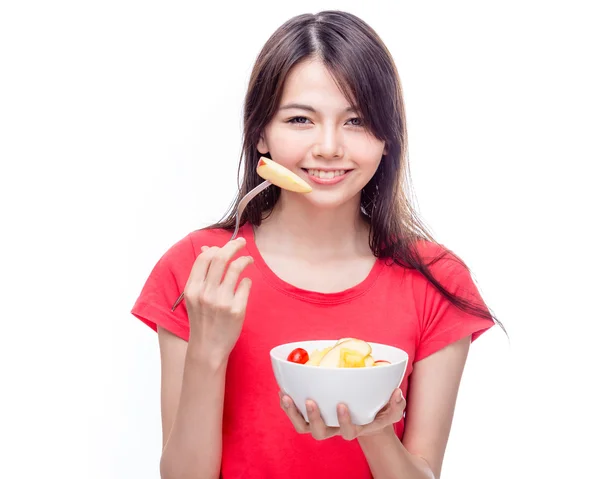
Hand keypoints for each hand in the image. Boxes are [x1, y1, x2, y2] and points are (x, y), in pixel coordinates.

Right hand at [183, 237, 253, 358]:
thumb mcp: (195, 297)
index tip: (227, 245)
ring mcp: (221, 302)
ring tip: (249, 260)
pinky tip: (246, 282)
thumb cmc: (202, 320)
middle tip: (242, 243)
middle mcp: (205, 293)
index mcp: (192, 289)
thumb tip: (208, 249)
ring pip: (236, 268)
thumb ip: (200, 274)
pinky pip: (246, 285)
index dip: (217, 247)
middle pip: (221, 258)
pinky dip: (247, 280)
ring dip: (244, 260)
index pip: (204, 258)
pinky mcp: (236, 310)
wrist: (207, 348)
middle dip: (233, 246)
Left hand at [279, 388, 405, 440]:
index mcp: (353, 428)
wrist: (363, 414)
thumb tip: (397, 393)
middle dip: (313, 418)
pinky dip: (287, 405)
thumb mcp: (389, 410)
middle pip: (319, 433)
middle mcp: (334, 429)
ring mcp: (321, 423)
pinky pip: (295, 415)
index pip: (348, 432)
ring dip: (292, 413)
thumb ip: (396, 405)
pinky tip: (283, 390)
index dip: (344, 421)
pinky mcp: (310, 415)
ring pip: (302, 427)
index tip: (342, 405)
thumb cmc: (377, 410)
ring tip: (286, 396)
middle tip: (311, 401)